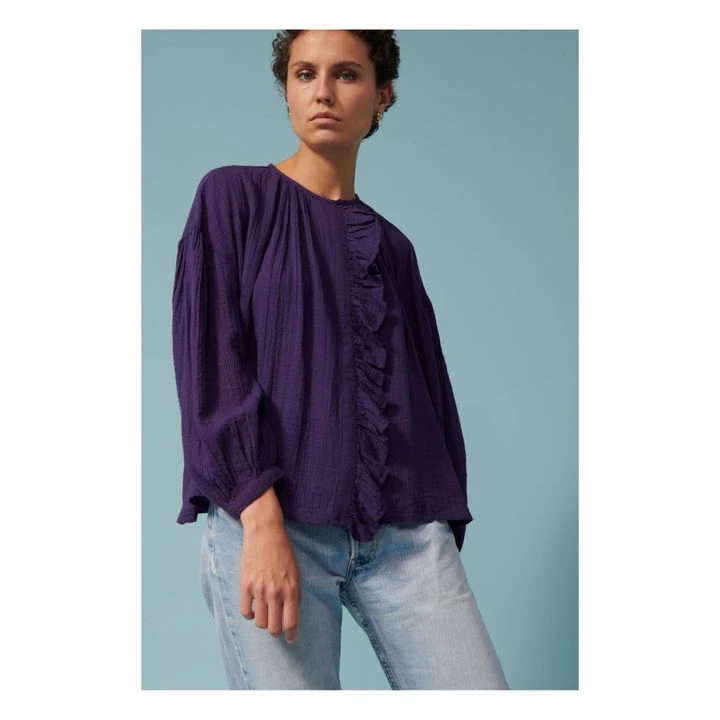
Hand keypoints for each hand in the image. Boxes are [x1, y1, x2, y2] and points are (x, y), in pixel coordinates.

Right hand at [238, 517, 301, 642]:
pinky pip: (245, 612)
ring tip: (265, 615)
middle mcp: (276, 593)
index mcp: (291, 589)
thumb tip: (292, 611)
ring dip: (263, 622)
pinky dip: (250, 615)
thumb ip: (295, 592)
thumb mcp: (296, 571)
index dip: (291, 634)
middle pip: (274, 627)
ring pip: (260, 622)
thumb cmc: (283, 551)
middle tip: (276, 629)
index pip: (291, 622)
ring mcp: (259, 590)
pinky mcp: (245, 585)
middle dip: (276, 632)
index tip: (291, 639)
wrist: (265, 533)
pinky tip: (254, 609)